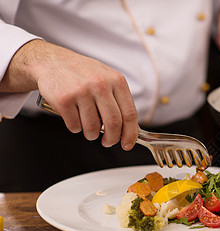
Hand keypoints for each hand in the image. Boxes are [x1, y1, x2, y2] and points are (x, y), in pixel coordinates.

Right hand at [2, 40, 138, 149]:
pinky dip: (75, 128)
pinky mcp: (64, 99)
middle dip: (112, 139)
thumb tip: (128, 128)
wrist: (52, 61)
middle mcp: (101, 84)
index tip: (127, 144)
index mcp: (116, 80)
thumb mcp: (106, 78)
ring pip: (92, 128)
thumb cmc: (82, 73)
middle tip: (108, 142)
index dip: (130, 133)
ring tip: (88, 128)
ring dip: (91, 134)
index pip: (130, 114)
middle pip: (113, 123)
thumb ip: (118, 99)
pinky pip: (74, 126)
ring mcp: (82, 91)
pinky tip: (73, 118)